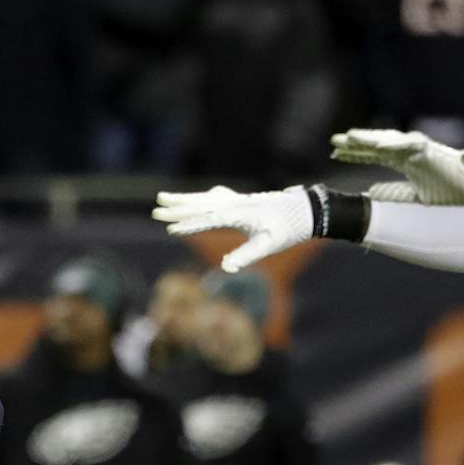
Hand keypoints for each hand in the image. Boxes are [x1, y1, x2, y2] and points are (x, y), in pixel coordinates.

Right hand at [153, 186, 313, 270]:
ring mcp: (239, 200)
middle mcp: (237, 203)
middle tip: (155, 211)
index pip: (210, 219)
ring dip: (184, 199)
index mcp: (241, 213)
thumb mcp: (269, 245)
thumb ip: (246, 255)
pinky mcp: (242, 201)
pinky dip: (200, 198)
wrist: (307, 210)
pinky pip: (215, 197)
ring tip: (163, 199)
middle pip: (201, 205)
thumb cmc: (289, 230)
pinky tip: (198, 200)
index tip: (171, 229)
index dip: (190, 225)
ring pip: (205, 198)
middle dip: (178, 209)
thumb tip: (226, 267)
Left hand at [329, 128, 463, 204]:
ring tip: (349, 137)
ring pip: (388, 140)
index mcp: (403, 161)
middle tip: (333, 141)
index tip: (335, 154)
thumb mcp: (413, 195)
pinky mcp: (429, 150)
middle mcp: (407, 152)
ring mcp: (417, 149)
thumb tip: (370, 194)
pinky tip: (377, 145)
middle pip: (375, 144)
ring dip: (369, 138)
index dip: (355, 154)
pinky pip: (408, 145)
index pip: (373, 155)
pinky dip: (393, 144)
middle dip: (355, 143)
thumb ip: (393, 192)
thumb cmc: (447, 189)